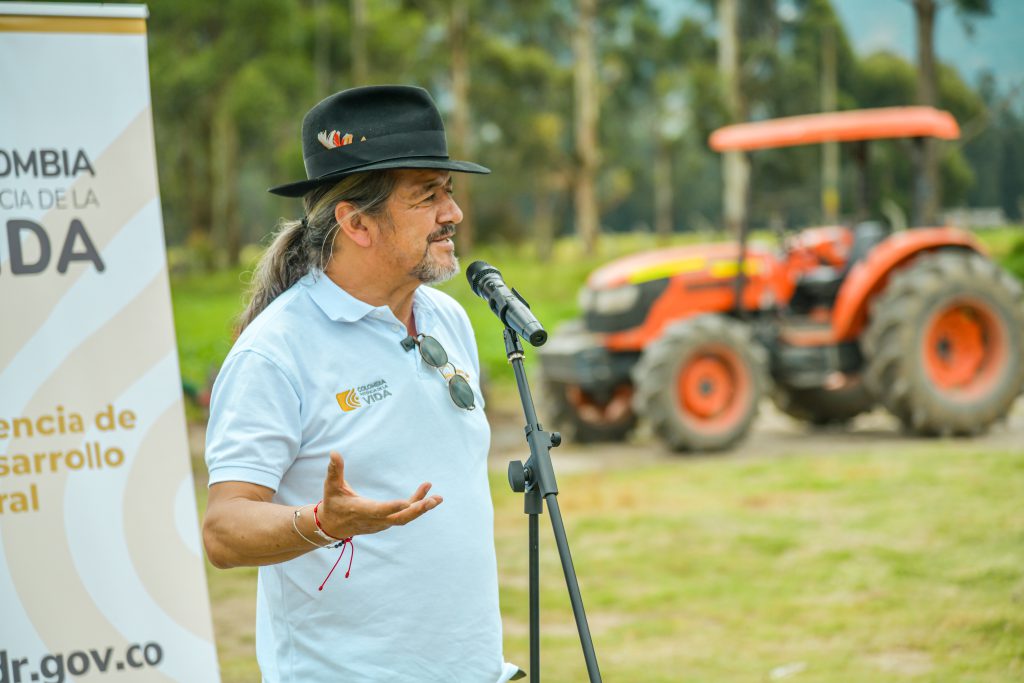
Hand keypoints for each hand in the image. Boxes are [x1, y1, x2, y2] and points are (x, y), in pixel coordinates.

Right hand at [317, 451, 441, 538]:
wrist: (332, 526)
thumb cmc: (333, 503)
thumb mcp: (331, 487)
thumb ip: (335, 470)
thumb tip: (334, 452)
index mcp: (361, 510)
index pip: (379, 511)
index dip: (392, 507)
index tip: (406, 502)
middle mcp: (374, 520)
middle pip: (399, 518)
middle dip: (417, 510)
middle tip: (432, 501)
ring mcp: (382, 523)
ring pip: (405, 517)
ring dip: (421, 508)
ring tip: (438, 498)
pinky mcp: (387, 522)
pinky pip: (404, 515)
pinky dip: (416, 506)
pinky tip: (428, 496)